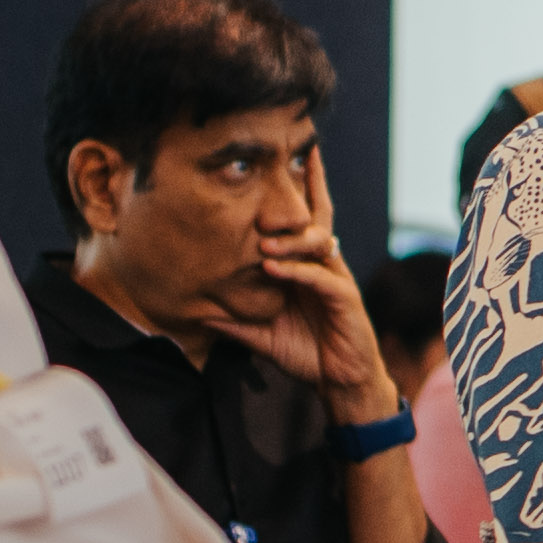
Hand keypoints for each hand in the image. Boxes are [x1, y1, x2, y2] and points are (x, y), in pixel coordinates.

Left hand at [195, 154, 395, 421]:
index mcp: (306, 267)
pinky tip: (274, 268)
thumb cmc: (305, 353)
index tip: (283, 162)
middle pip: (320, 216)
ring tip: (262, 241)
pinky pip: (321, 278)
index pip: (300, 222)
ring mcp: (335, 279)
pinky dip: (298, 271)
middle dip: (312, 185)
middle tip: (296, 160)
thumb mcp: (261, 335)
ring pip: (318, 244)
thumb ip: (233, 323)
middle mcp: (323, 265)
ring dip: (289, 238)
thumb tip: (197, 312)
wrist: (340, 383)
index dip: (297, 192)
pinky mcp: (345, 298)